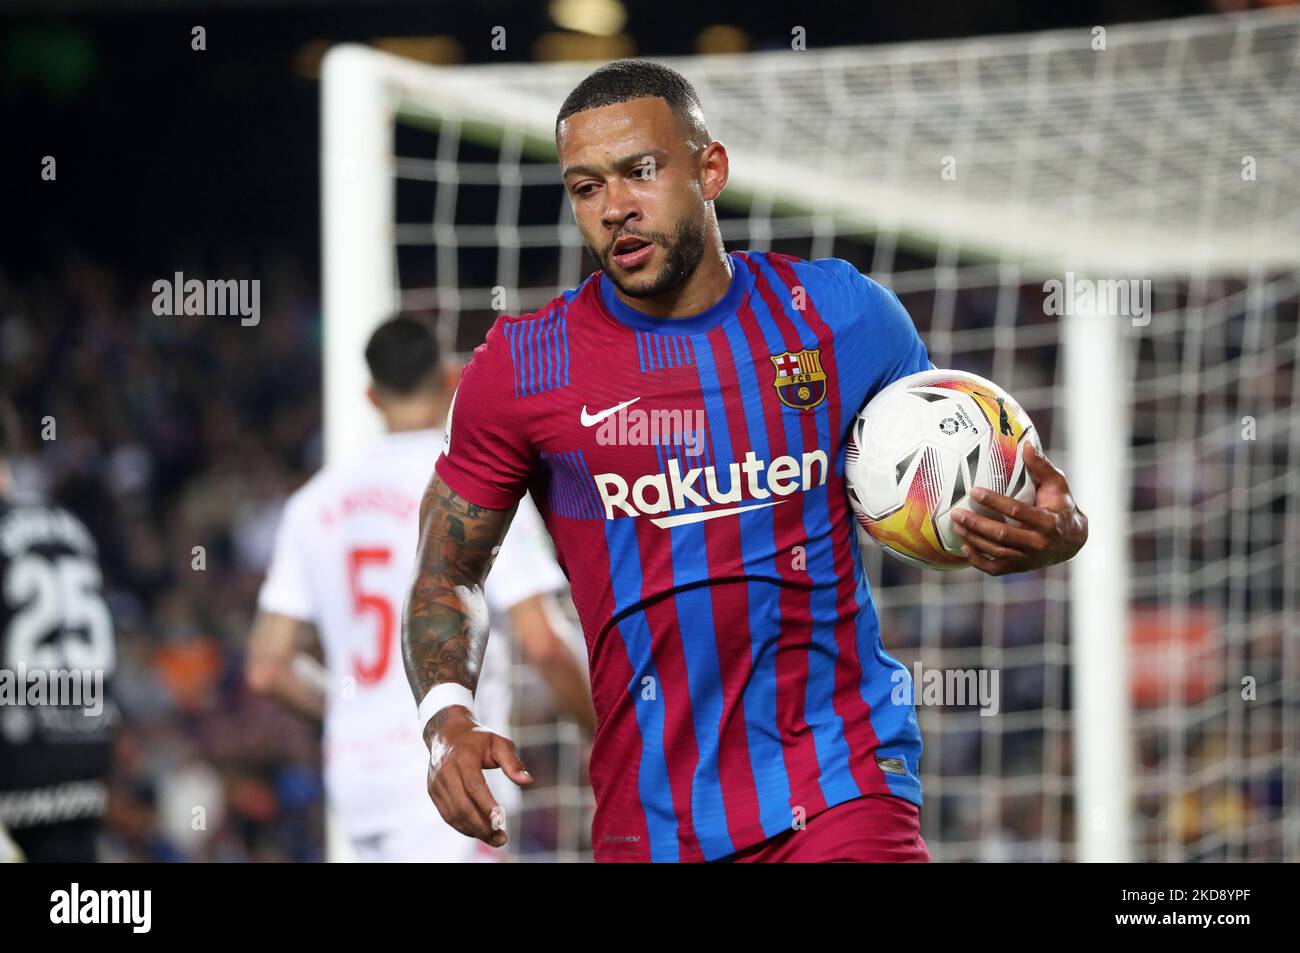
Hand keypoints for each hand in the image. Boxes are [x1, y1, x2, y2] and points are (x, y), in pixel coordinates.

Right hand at [424, 706, 532, 847]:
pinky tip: (479, 832)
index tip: (501, 821)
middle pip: (462, 805)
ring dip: (473, 830)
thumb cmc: (478, 739)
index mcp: (463, 756)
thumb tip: (528, 781)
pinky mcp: (433, 791)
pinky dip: (463, 826)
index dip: (486, 805)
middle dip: (481, 825)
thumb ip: (513, 762)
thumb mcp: (499, 743)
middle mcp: (446, 771)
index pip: (474, 786)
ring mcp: (436, 782)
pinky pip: (447, 815)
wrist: (447, 733)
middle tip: (501, 838)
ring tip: (493, 839)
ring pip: (453, 814)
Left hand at [950, 442, 1087, 575]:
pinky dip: (978, 561)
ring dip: (973, 539)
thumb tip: (1026, 444)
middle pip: (1002, 535)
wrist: (1074, 540)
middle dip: (976, 524)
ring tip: (956, 526)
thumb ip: (1042, 466)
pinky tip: (964, 548)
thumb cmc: (1062, 505)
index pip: (1016, 511)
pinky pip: (995, 569)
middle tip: (956, 513)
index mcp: (1047, 521)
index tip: (974, 491)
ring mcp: (1029, 558)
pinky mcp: (1021, 567)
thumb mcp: (1058, 485)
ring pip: (996, 551)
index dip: (994, 502)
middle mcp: (1038, 543)